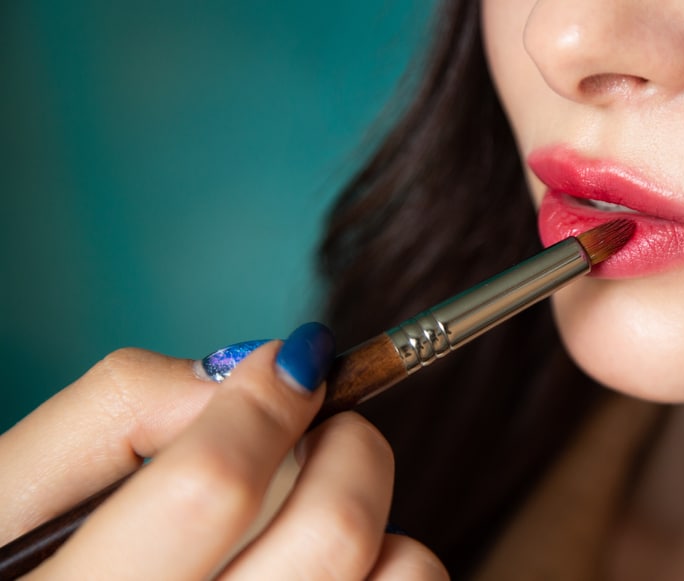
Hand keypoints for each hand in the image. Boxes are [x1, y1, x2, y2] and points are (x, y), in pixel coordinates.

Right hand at [0, 323, 447, 578]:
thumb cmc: (27, 564)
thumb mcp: (15, 489)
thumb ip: (117, 407)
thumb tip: (242, 373)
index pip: (214, 486)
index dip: (266, 406)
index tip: (295, 363)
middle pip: (331, 529)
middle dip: (346, 445)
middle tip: (321, 427)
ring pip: (399, 568)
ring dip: (373, 512)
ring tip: (314, 509)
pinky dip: (387, 558)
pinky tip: (321, 561)